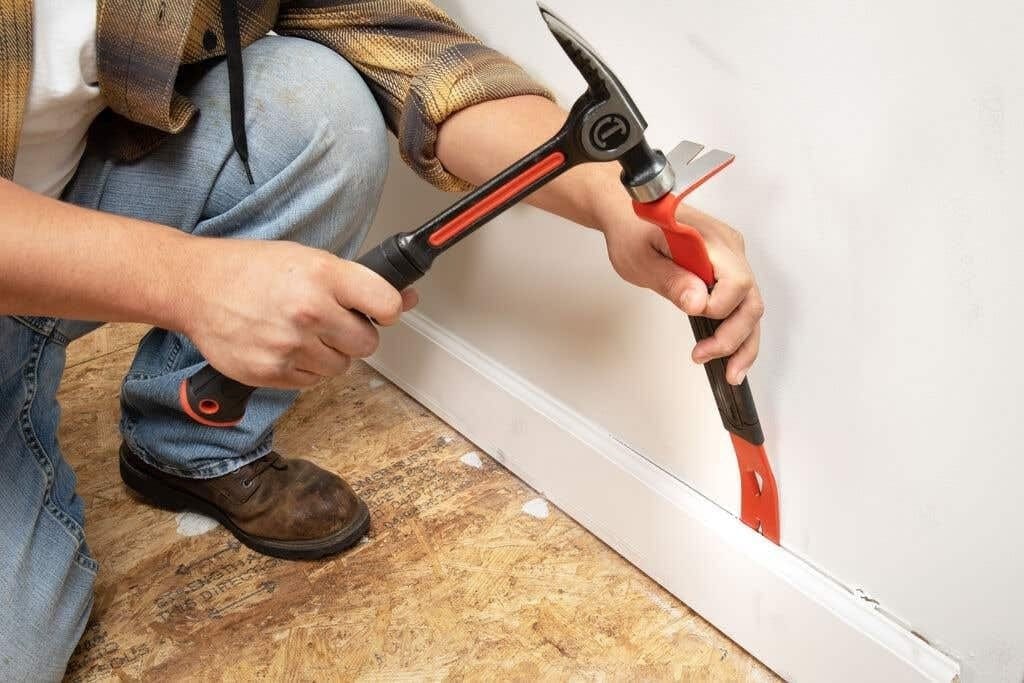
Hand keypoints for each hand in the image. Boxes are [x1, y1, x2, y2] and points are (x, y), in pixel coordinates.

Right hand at [180, 238, 417, 388]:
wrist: (195, 286)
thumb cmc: (252, 268)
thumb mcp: (309, 259)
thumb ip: (357, 281)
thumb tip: (407, 299)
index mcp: (323, 275)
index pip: (386, 305)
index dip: (388, 309)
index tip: (380, 309)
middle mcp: (309, 311)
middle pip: (367, 343)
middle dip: (355, 335)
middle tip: (332, 322)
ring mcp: (289, 345)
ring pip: (341, 367)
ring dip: (330, 354)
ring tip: (302, 332)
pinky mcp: (271, 372)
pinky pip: (312, 381)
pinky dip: (305, 368)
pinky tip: (285, 346)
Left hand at [600, 202, 763, 384]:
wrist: (626, 211)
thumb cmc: (630, 229)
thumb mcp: (640, 259)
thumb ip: (670, 281)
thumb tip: (698, 303)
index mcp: (709, 240)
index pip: (736, 281)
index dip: (719, 306)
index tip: (693, 314)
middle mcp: (728, 247)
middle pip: (751, 299)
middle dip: (735, 336)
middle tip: (707, 358)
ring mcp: (730, 258)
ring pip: (750, 306)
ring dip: (742, 342)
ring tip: (730, 373)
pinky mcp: (724, 269)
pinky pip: (739, 303)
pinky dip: (736, 331)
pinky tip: (729, 356)